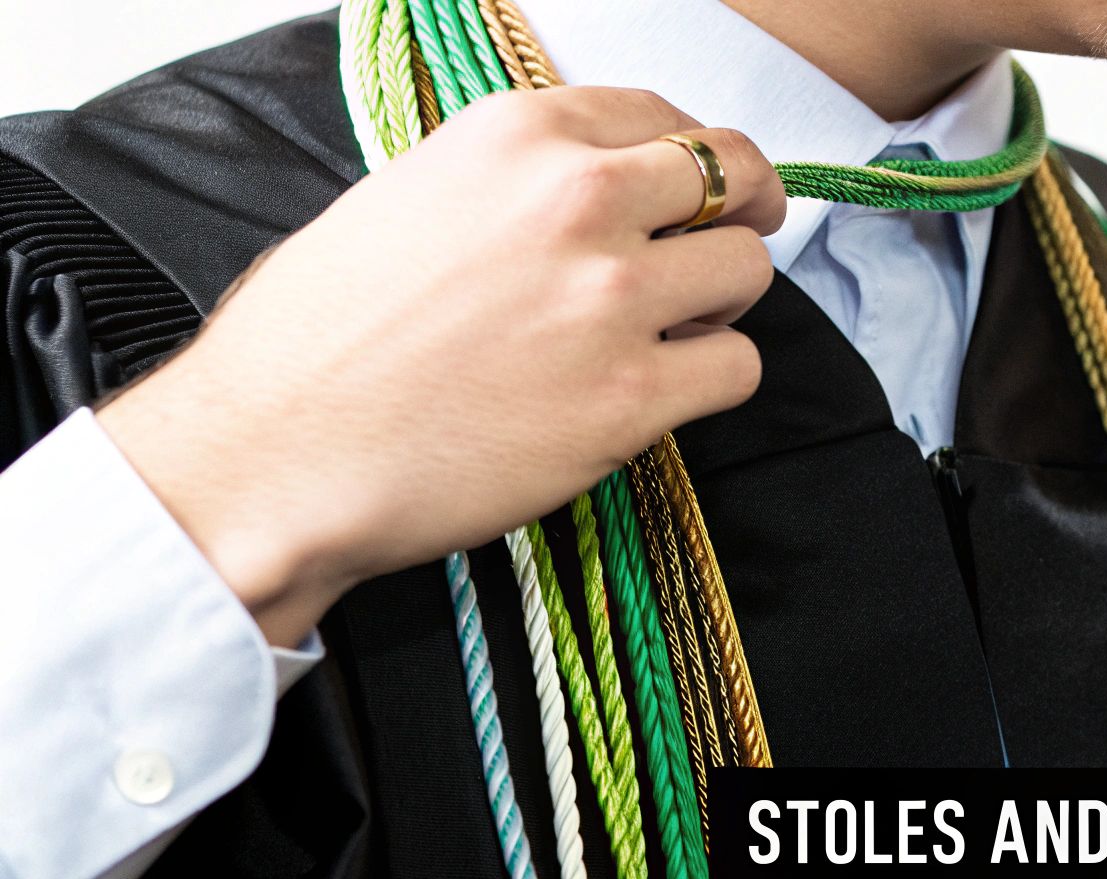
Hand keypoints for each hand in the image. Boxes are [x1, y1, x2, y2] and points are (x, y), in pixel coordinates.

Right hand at [96, 87, 785, 646]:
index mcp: (519, 135)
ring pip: (749, 272)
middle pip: (734, 177)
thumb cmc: (315, 336)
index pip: (666, 118)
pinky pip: (738, 368)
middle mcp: (577, 199)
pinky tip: (660, 392)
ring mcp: (612, 297)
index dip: (694, 161)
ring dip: (723, 303)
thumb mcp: (410, 196)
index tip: (696, 192)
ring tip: (671, 332)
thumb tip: (593, 195)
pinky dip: (714, 379)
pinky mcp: (631, 396)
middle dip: (742, 213)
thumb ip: (515, 183)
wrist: (276, 450)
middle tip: (728, 246)